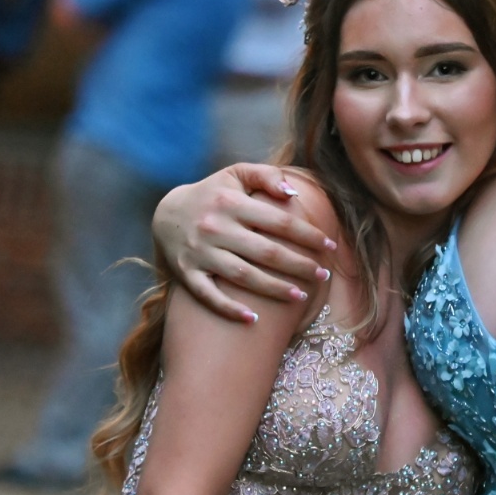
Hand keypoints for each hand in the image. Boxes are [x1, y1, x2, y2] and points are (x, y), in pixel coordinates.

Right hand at [152, 163, 336, 321]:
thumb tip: (294, 193)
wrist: (165, 214)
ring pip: (243, 276)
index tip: (330, 247)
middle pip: (266, 252)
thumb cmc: (212, 194)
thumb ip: (266, 177)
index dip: (308, 235)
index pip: (279, 222)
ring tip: (300, 297)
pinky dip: (229, 309)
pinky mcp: (186, 273)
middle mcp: (215, 227)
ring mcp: (200, 253)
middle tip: (322, 276)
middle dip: (299, 265)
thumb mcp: (236, 174)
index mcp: (231, 203)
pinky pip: (208, 295)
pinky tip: (252, 319)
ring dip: (274, 289)